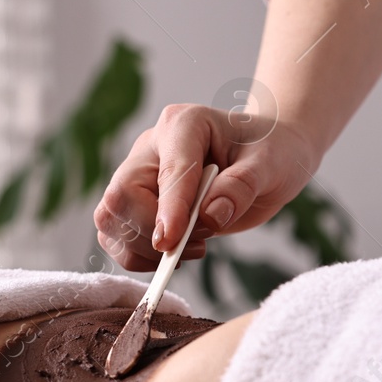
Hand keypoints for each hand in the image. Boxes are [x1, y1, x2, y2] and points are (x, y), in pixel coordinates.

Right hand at [94, 103, 321, 270]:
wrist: (271, 153)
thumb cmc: (272, 151)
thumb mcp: (269, 165)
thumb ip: (240, 187)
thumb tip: (209, 216)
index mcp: (183, 126)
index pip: (166, 172)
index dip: (167, 209)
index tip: (170, 242)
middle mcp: (152, 148)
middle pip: (120, 197)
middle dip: (152, 231)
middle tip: (201, 241)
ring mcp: (141, 175)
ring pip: (110, 219)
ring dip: (143, 248)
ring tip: (193, 247)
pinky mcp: (140, 203)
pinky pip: (117, 236)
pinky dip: (139, 256)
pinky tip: (177, 253)